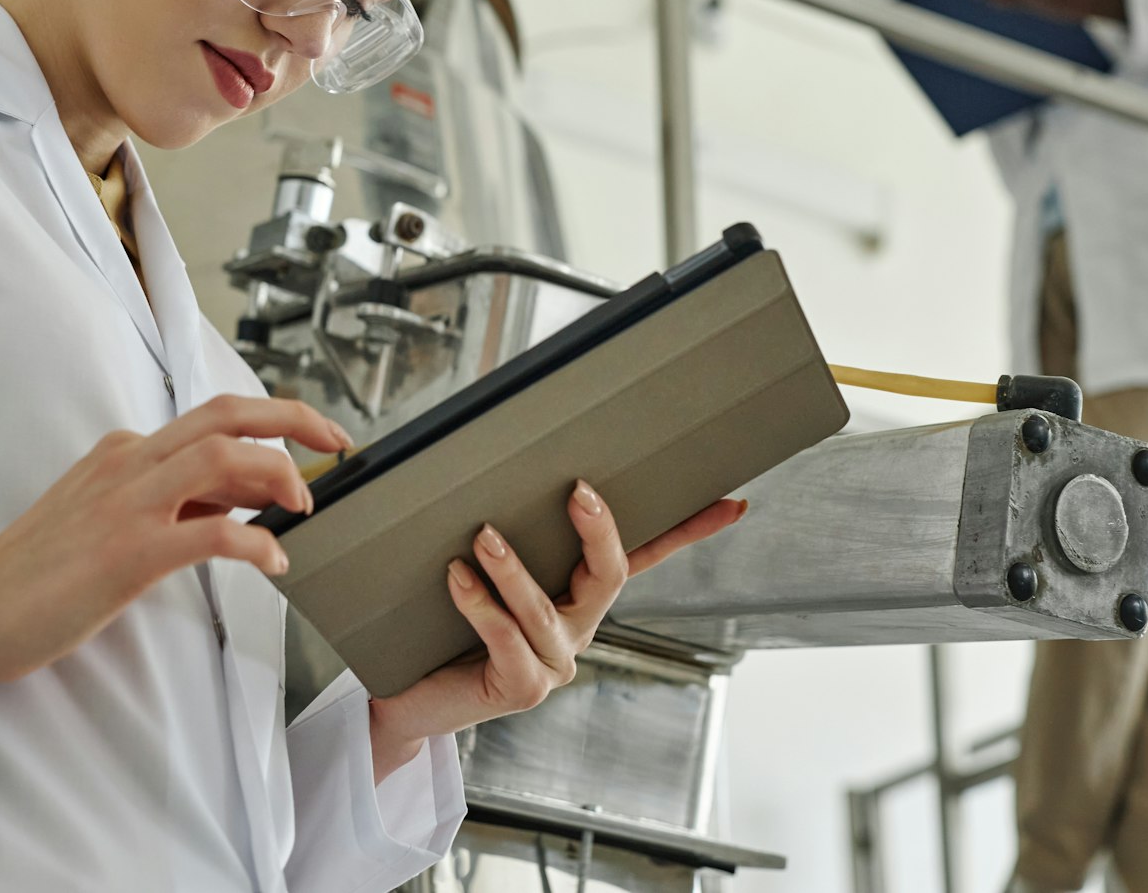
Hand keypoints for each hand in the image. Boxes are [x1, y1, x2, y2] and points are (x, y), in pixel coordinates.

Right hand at [0, 395, 349, 683]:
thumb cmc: (43, 572)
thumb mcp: (109, 514)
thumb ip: (174, 500)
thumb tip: (246, 500)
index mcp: (124, 451)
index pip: (213, 422)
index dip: (272, 431)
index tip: (314, 443)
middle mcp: (128, 462)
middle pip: (226, 415)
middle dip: (294, 419)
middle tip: (339, 439)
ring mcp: (127, 505)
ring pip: (221, 456)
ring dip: (278, 474)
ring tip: (304, 505)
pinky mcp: (128, 554)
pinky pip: (210, 533)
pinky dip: (254, 542)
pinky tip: (273, 562)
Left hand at [363, 483, 748, 781]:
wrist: (413, 693)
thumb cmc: (444, 619)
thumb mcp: (478, 566)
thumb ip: (493, 521)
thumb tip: (461, 453)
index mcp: (581, 595)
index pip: (646, 556)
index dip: (690, 531)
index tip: (733, 503)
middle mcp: (578, 628)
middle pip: (610, 576)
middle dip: (599, 531)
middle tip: (577, 490)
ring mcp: (554, 662)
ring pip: (544, 610)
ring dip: (513, 569)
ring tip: (483, 536)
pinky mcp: (521, 686)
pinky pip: (506, 639)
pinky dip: (479, 605)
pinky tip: (455, 576)